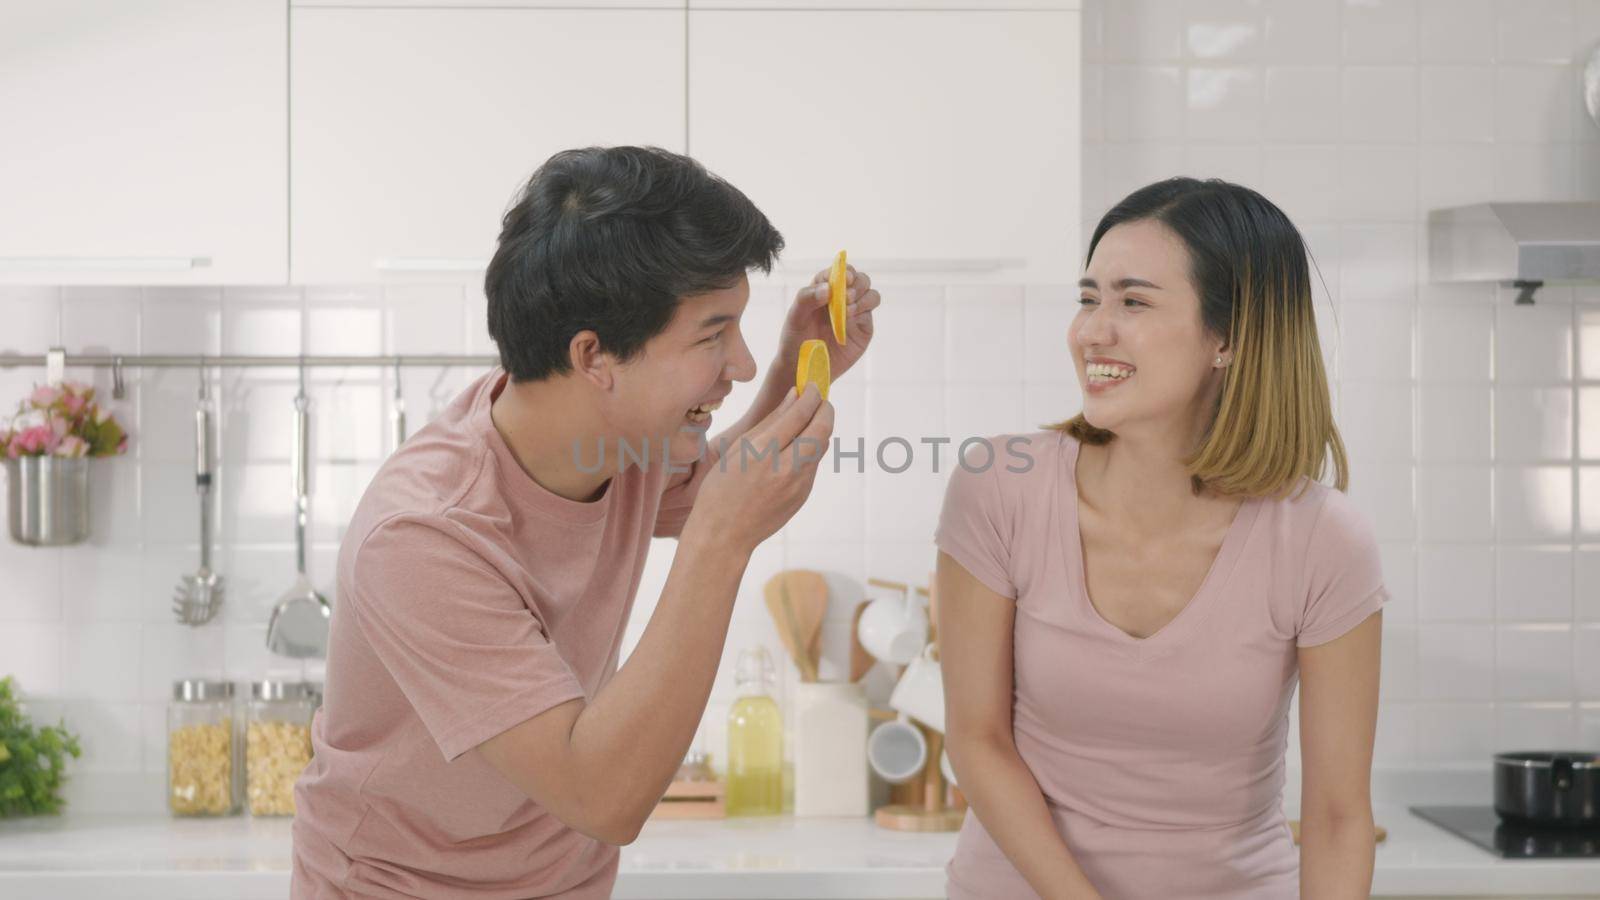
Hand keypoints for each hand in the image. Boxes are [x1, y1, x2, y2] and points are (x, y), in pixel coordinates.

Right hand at [684, 383, 834, 554]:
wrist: (724, 535)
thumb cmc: (721, 488)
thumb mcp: (738, 448)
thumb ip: (771, 421)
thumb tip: (795, 395)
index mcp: (762, 452)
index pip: (800, 414)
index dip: (811, 394)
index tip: (812, 384)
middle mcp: (785, 468)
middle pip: (822, 429)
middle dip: (825, 408)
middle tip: (819, 398)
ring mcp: (798, 485)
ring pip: (821, 447)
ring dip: (820, 428)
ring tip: (807, 418)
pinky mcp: (804, 495)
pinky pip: (813, 464)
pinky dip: (810, 449)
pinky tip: (796, 446)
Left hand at [777, 264, 880, 383]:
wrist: (801, 367)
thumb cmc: (795, 339)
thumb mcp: (794, 317)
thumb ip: (807, 298)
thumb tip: (828, 288)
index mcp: (825, 289)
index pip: (840, 271)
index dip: (845, 271)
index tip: (843, 279)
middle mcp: (842, 298)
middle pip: (861, 280)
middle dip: (857, 284)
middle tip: (845, 296)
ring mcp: (855, 313)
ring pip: (871, 294)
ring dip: (863, 296)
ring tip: (847, 309)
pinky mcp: (863, 328)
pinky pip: (870, 313)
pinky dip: (864, 310)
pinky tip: (849, 318)